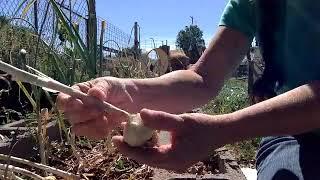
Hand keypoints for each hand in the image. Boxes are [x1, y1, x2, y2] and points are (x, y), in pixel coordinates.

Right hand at [56, 77, 137, 138]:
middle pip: (70, 116)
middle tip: (99, 110)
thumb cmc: (116, 88)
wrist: (131, 100)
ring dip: (91, 125)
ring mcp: (85, 120)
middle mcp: (78, 108)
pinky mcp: (95, 130)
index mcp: (77, 93)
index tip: (79, 103)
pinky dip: (99, 131)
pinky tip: (109, 126)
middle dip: (84, 114)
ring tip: (105, 118)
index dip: (67, 103)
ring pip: (78, 128)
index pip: (63, 100)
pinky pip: (91, 135)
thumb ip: (101, 88)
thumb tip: (93, 93)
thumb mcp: (109, 84)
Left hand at [112, 109, 233, 170]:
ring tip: (129, 133)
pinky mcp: (178, 158)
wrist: (221, 132)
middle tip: (118, 135)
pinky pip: (160, 154)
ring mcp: (176, 163)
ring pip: (152, 157)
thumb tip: (140, 114)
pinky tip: (146, 135)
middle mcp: (173, 165)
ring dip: (141, 146)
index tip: (114, 140)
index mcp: (173, 158)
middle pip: (146, 159)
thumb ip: (160, 119)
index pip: (144, 157)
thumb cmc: (203, 125)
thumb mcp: (181, 121)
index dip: (128, 149)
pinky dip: (151, 146)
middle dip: (132, 148)